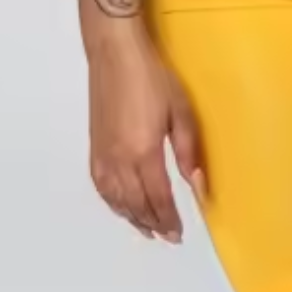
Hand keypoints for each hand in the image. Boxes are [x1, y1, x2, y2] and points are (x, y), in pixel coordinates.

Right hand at [88, 32, 204, 243]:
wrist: (115, 55)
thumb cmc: (152, 78)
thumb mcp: (181, 111)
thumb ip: (189, 151)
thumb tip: (198, 185)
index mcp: (144, 152)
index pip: (158, 198)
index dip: (170, 218)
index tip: (180, 233)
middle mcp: (119, 161)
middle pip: (136, 204)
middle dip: (154, 223)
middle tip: (168, 236)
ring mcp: (103, 156)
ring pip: (117, 200)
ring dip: (133, 218)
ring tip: (148, 229)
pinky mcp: (94, 148)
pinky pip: (102, 187)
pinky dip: (113, 204)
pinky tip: (121, 207)